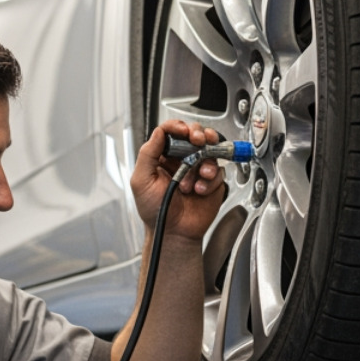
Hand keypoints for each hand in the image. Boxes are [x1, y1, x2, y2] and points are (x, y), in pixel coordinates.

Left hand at [132, 119, 226, 241]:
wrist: (173, 233)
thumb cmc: (154, 211)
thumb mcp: (141, 181)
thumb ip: (147, 154)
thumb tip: (158, 132)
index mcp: (163, 156)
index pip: (171, 132)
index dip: (179, 127)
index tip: (184, 131)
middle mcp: (182, 160)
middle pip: (195, 135)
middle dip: (199, 134)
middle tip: (199, 140)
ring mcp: (197, 170)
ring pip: (210, 151)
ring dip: (205, 161)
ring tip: (198, 175)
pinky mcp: (211, 182)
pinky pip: (218, 172)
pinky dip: (211, 180)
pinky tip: (200, 190)